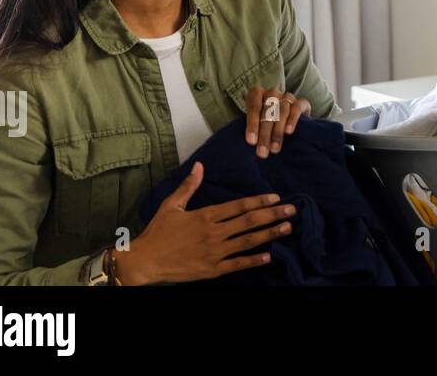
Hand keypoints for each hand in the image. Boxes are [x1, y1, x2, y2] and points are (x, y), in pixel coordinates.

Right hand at [114, 162, 294, 283]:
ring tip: (287, 228)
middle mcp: (214, 233)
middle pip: (249, 221)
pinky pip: (238, 264)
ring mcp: (214, 252)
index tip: (276, 197)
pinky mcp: (212, 270)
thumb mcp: (172, 205)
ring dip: (270, 234)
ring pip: (248, 241)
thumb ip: (189, 186)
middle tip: (292, 210)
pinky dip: (254, 260)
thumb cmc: (158, 232)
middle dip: (273, 215)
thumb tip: (200, 165)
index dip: (260, 201)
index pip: (239, 206)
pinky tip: (269, 256)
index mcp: (206, 216)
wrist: (144, 261)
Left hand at [245, 87, 310, 157]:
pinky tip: (288, 132)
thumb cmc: (265, 123)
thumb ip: (253, 130)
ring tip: (274, 148)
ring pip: (282, 111)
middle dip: (264, 133)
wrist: (287, 121)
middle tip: (262, 151)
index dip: (252, 124)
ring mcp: (287, 96)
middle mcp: (272, 93)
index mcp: (256, 94)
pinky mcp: (302, 102)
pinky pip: (297, 109)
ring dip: (277, 131)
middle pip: (268, 110)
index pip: (254, 107)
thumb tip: (250, 145)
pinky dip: (292, 120)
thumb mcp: (256, 123)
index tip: (251, 142)